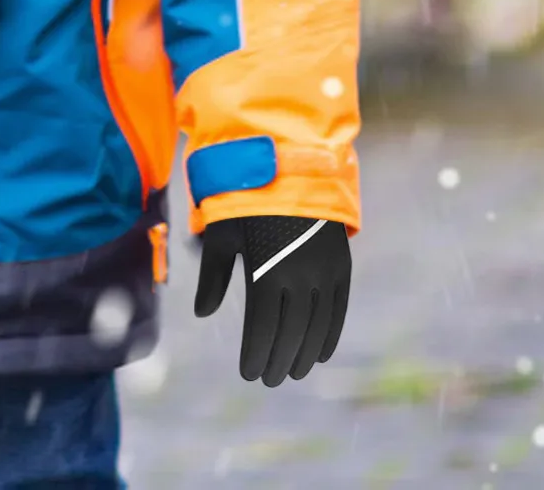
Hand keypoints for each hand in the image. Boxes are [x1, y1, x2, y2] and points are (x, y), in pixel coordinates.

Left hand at [193, 214, 349, 385]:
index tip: (249, 374)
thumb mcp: (221, 233)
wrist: (288, 165)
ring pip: (316, 327)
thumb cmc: (244, 198)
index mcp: (266, 271)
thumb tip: (202, 313)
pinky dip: (330, 335)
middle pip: (291, 333)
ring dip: (304, 353)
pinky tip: (319, 353)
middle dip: (279, 359)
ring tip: (292, 371)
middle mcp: (300, 276)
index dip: (256, 354)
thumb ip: (213, 276)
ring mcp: (324, 271)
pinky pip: (338, 310)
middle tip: (270, 379)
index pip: (263, 328)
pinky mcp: (341, 265)